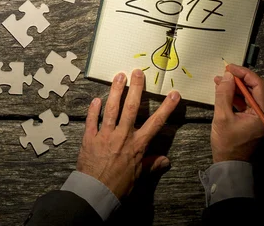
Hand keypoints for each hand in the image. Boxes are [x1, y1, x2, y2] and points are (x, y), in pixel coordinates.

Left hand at [76, 69, 180, 198]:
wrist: (96, 192)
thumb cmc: (119, 185)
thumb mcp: (139, 176)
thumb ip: (151, 165)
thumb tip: (166, 160)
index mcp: (137, 144)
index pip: (156, 123)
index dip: (166, 107)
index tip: (174, 94)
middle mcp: (122, 135)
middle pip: (131, 107)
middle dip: (135, 88)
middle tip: (137, 72)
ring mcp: (105, 134)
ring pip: (111, 108)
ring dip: (115, 91)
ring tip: (118, 76)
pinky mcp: (89, 137)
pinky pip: (91, 120)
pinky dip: (93, 109)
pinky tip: (96, 98)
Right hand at [211, 64, 263, 162]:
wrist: (230, 163)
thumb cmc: (227, 143)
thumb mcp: (222, 117)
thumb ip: (224, 95)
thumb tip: (228, 76)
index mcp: (263, 113)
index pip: (259, 85)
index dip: (244, 73)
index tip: (229, 68)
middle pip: (256, 87)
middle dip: (240, 78)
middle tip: (225, 72)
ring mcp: (260, 116)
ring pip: (251, 93)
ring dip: (236, 86)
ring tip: (220, 80)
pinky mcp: (253, 119)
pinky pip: (247, 101)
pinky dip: (236, 95)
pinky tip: (223, 90)